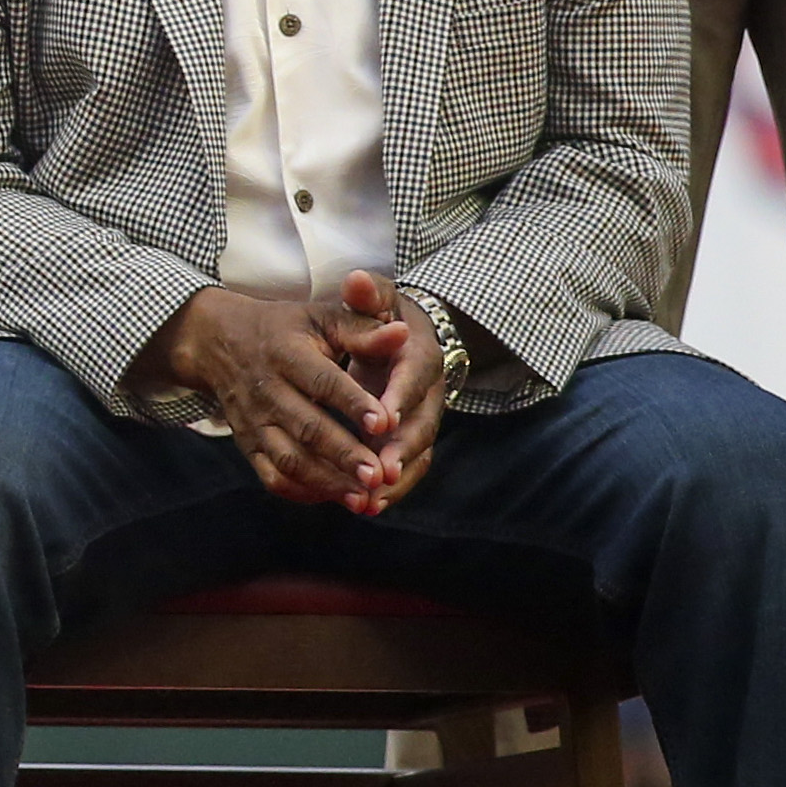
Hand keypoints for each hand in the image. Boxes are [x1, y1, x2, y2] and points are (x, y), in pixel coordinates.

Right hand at [128, 271, 424, 510]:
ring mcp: (254, 422)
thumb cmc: (286, 328)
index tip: (384, 423)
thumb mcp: (320, 317)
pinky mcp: (248, 445)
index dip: (353, 403)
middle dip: (342, 454)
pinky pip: (272, 476)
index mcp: (287, 353)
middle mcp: (266, 390)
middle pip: (306, 427)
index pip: (323, 381)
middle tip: (378, 475)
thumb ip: (362, 329)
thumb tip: (401, 333)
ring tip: (363, 498)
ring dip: (326, 481)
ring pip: (288, 459)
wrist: (218, 341)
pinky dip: (302, 492)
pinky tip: (335, 498)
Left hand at [335, 275, 444, 514]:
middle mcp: (428, 394)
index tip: (381, 416)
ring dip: (395, 479)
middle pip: (421, 426)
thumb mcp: (377, 300)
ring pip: (416, 454)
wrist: (402, 337)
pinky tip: (366, 506)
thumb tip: (357, 280)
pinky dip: (390, 489)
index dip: (400, 397)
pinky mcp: (410, 440)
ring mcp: (421, 420)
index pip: (415, 377)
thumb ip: (367, 295)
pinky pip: (406, 468)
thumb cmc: (382, 316)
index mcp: (420, 357)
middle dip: (401, 450)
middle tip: (380, 471)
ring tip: (369, 501)